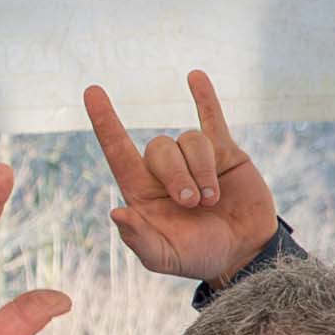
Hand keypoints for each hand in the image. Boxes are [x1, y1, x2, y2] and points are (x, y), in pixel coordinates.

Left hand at [86, 69, 281, 288]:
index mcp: (141, 191)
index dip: (105, 121)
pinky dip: (204, 97)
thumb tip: (116, 213)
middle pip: (160, 149)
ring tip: (213, 201)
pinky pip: (212, 119)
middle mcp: (164, 171)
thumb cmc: (198, 257)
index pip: (117, 150)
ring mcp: (194, 159)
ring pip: (190, 141)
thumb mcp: (164, 258)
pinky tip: (194, 76)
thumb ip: (140, 240)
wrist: (243, 254)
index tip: (91, 92)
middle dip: (178, 176)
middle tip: (194, 205)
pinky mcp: (225, 153)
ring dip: (202, 170)